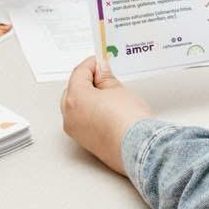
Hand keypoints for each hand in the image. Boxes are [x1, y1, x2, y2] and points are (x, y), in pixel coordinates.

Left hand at [60, 56, 154, 172]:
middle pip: (73, 90)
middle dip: (86, 81)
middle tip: (104, 75)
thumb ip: (106, 78)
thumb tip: (101, 71)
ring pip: (76, 107)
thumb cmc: (128, 121)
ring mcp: (75, 131)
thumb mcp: (118, 90)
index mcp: (75, 99)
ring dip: (87, 98)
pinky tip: (106, 109)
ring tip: (108, 92)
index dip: (91, 64)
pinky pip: (82, 121)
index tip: (101, 60)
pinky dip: (90, 112)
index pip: (79, 73)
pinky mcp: (84, 142)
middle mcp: (70, 116)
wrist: (138, 147)